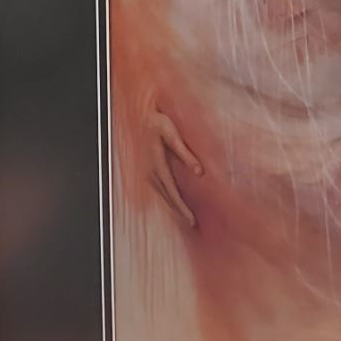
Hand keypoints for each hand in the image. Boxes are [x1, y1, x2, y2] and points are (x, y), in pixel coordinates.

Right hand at [147, 108, 201, 227]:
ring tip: (187, 217)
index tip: (191, 220)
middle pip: (167, 198)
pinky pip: (160, 189)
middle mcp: (150, 173)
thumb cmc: (158, 122)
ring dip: (174, 206)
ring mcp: (147, 173)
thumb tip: (199, 172)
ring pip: (162, 195)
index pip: (172, 192)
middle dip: (180, 212)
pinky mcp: (148, 171)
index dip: (182, 207)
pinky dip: (169, 198)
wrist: (141, 117)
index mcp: (157, 165)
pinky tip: (176, 202)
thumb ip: (185, 153)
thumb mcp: (173, 134)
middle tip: (193, 224)